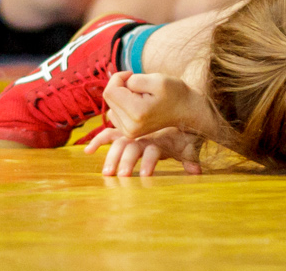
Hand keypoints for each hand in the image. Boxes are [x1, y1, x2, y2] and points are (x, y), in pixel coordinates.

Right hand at [85, 125, 201, 177]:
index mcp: (160, 140)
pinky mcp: (124, 132)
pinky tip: (88, 151)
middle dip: (128, 162)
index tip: (146, 176)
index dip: (149, 163)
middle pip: (133, 149)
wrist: (177, 110)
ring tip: (107, 173)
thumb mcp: (188, 145)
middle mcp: (145, 136)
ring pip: (120, 143)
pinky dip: (98, 141)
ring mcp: (133, 133)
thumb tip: (197, 171)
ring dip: (112, 156)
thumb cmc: (181, 135)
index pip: (152, 151)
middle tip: (123, 176)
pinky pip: (109, 135)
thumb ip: (190, 157)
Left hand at [102, 70, 196, 136]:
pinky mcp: (128, 132)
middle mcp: (130, 127)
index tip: (132, 74)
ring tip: (141, 96)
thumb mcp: (158, 80)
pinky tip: (138, 105)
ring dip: (122, 96)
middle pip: (109, 98)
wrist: (185, 110)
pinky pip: (115, 113)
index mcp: (137, 113)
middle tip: (141, 85)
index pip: (110, 91)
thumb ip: (135, 80)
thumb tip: (120, 85)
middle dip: (121, 86)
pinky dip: (123, 105)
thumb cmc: (174, 92)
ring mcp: (128, 132)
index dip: (118, 77)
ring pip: (111, 105)